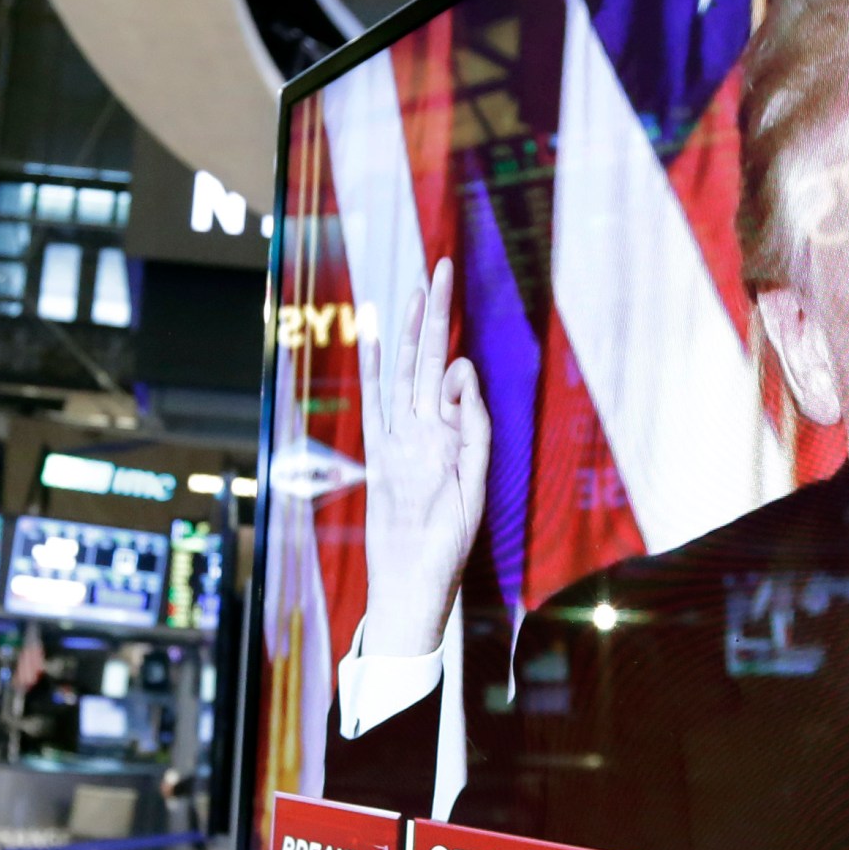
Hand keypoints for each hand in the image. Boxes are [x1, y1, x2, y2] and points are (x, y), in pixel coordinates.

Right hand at [358, 257, 489, 657]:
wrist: (412, 581)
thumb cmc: (448, 544)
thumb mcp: (475, 484)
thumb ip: (474, 429)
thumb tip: (462, 373)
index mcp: (455, 438)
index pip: (458, 381)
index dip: (462, 364)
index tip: (461, 365)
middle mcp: (425, 431)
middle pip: (430, 361)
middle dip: (436, 316)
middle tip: (442, 268)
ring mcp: (400, 440)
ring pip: (404, 375)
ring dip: (409, 332)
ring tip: (415, 290)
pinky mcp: (377, 456)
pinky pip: (373, 405)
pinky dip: (373, 369)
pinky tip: (373, 336)